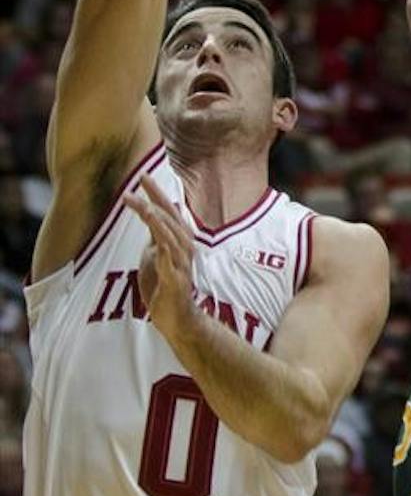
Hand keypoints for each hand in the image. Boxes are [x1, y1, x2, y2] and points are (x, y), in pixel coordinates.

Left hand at [124, 174, 195, 337]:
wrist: (177, 319)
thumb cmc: (164, 287)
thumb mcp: (155, 256)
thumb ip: (155, 237)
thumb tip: (151, 216)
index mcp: (178, 240)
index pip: (167, 210)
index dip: (155, 193)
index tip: (142, 176)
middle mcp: (184, 246)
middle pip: (169, 216)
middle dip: (155, 197)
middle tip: (141, 177)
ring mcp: (181, 262)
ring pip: (170, 233)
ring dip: (156, 217)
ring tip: (143, 204)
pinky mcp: (176, 279)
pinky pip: (169, 259)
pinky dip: (163, 245)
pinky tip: (155, 235)